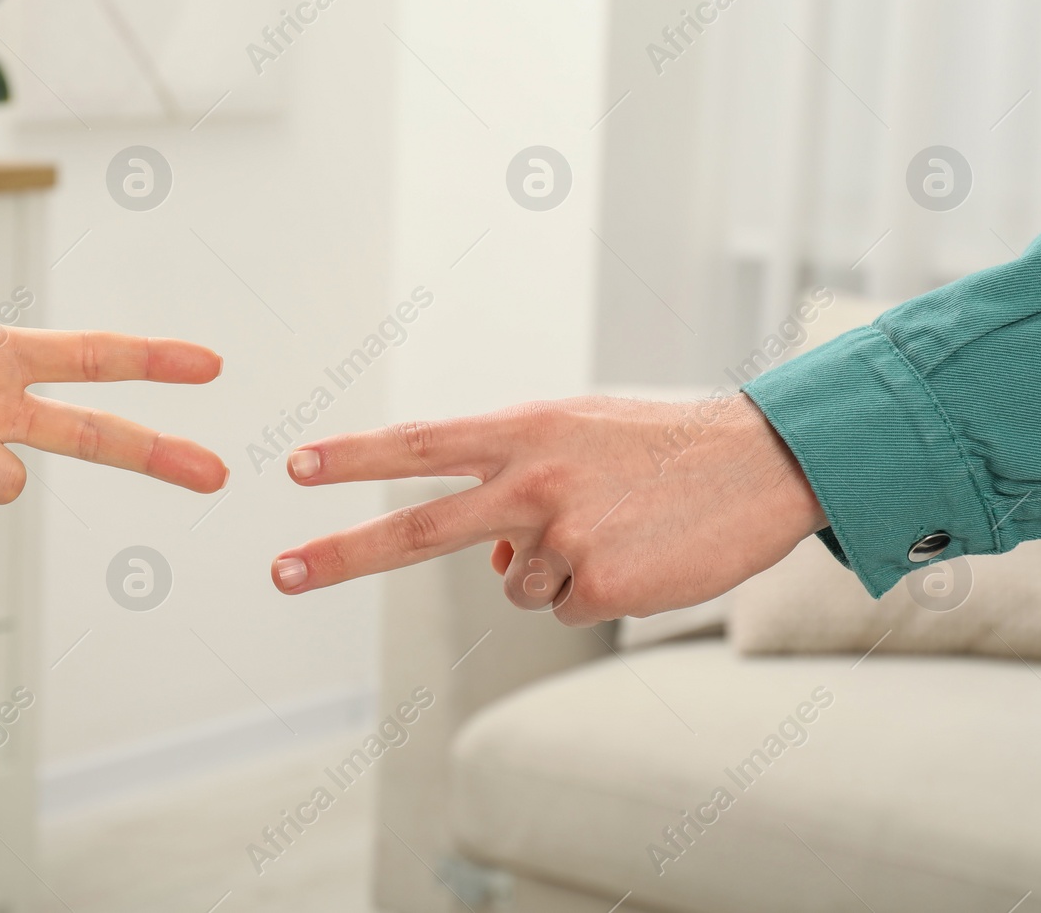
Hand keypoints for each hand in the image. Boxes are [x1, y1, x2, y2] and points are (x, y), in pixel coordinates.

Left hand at [268, 395, 825, 624]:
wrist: (762, 464)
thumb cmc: (660, 446)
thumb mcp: (578, 435)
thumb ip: (515, 480)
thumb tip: (494, 565)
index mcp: (524, 431)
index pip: (420, 444)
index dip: (355, 457)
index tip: (297, 466)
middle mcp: (531, 482)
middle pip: (417, 529)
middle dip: (341, 554)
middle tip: (279, 572)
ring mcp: (564, 538)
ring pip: (517, 585)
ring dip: (557, 570)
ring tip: (619, 529)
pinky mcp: (601, 587)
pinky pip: (567, 608)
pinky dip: (598, 592)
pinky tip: (640, 558)